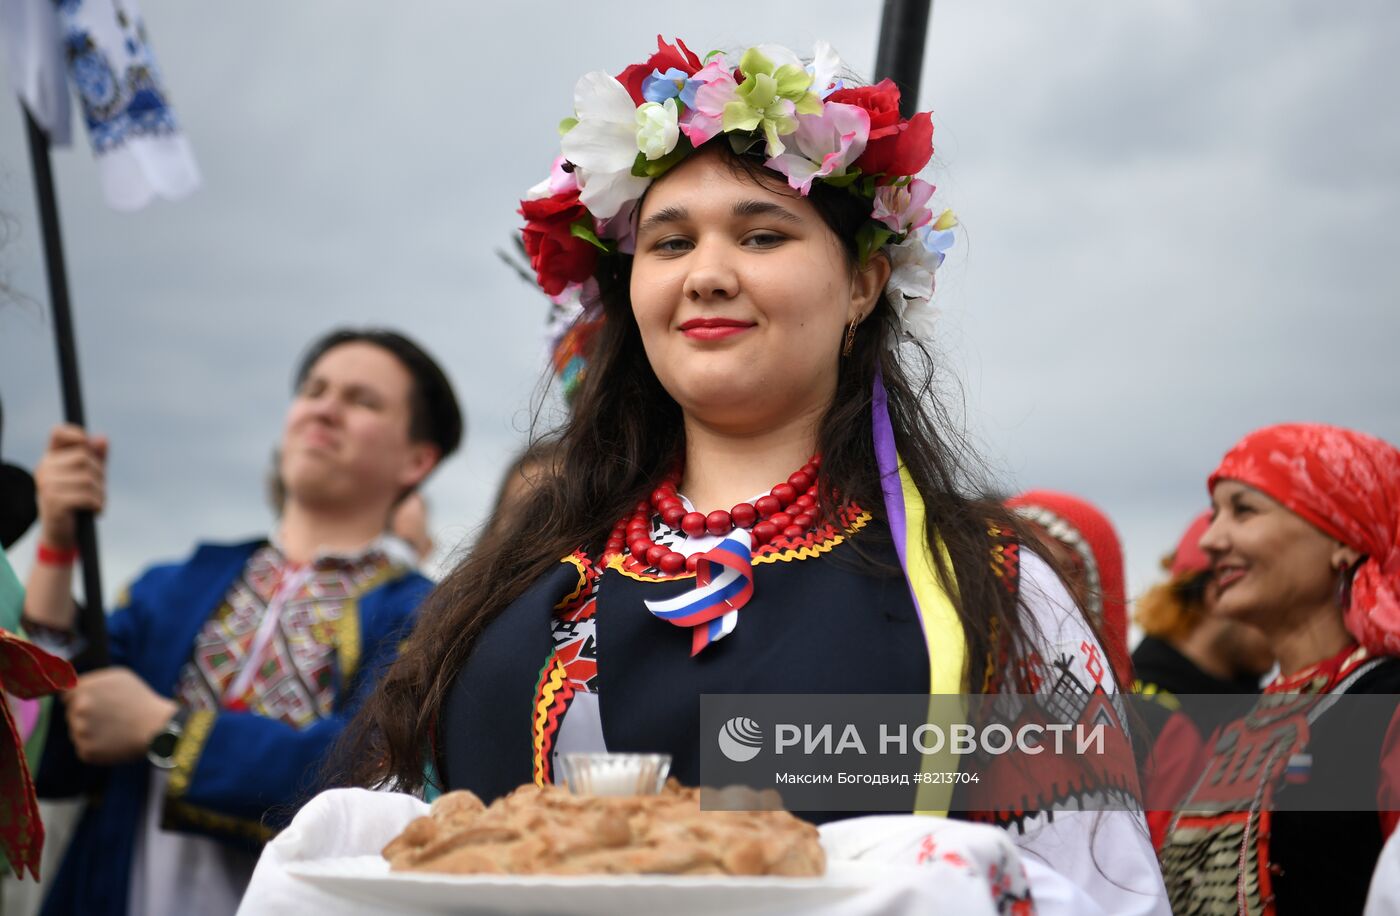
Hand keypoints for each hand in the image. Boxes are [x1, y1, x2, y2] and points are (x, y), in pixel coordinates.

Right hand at [33, 424, 107, 550]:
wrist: (62, 532)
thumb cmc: (78, 500)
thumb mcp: (90, 475)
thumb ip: (96, 456)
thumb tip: (102, 438)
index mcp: (51, 458)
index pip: (59, 433)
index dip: (76, 434)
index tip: (87, 444)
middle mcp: (44, 468)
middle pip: (84, 457)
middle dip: (100, 474)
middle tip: (98, 490)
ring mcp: (47, 485)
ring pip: (88, 479)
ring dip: (101, 493)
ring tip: (96, 502)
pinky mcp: (53, 501)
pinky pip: (87, 496)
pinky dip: (98, 505)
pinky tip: (95, 511)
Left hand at [64, 667, 177, 764]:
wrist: (156, 727)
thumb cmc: (140, 699)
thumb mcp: (120, 676)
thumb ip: (92, 679)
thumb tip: (70, 683)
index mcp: (84, 689)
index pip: (66, 696)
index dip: (80, 699)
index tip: (95, 704)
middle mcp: (78, 709)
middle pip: (71, 714)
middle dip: (86, 715)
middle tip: (110, 717)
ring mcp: (80, 731)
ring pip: (77, 731)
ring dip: (90, 731)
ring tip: (113, 730)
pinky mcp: (86, 751)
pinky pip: (84, 748)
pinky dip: (95, 747)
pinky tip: (112, 742)